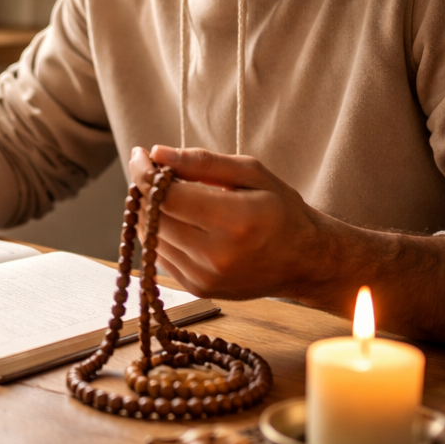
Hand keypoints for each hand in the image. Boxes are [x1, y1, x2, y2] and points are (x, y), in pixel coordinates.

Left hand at [128, 144, 334, 301]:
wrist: (305, 261)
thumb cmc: (281, 210)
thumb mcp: (251, 173)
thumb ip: (202, 161)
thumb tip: (156, 153)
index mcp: (236, 220)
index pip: (168, 196)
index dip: (145, 173)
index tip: (139, 154)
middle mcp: (217, 255)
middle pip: (155, 217)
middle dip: (145, 190)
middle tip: (152, 171)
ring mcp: (206, 277)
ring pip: (152, 238)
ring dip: (149, 212)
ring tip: (167, 194)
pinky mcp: (198, 289)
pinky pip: (161, 256)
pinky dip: (160, 234)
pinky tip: (177, 219)